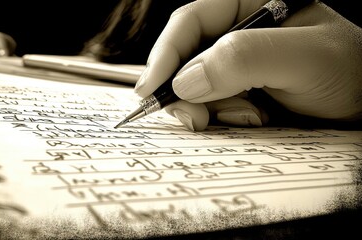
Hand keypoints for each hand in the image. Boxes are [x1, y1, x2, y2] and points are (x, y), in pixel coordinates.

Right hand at [134, 0, 361, 129]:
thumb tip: (186, 82)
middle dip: (185, 90)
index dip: (165, 53)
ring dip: (212, 108)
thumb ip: (245, 59)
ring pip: (199, 85)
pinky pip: (215, 103)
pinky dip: (224, 117)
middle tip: (194, 119)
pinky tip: (253, 120)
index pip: (191, 20)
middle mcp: (240, 30)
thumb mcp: (304, 57)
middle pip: (188, 56)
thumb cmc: (352, 68)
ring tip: (250, 118)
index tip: (151, 89)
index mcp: (250, 4)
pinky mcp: (244, 88)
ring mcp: (240, 62)